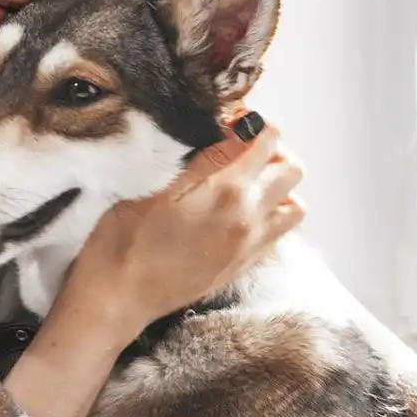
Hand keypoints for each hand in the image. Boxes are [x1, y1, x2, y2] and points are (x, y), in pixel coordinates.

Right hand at [59, 111, 305, 342]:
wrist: (120, 298)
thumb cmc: (124, 238)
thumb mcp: (154, 184)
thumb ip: (200, 156)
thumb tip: (228, 127)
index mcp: (226, 188)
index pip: (263, 137)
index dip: (249, 120)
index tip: (230, 119)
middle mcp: (249, 215)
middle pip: (291, 168)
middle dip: (272, 149)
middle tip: (242, 147)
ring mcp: (250, 243)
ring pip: (295, 204)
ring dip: (279, 186)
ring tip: (249, 181)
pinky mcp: (244, 264)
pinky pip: (280, 233)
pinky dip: (272, 215)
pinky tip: (243, 211)